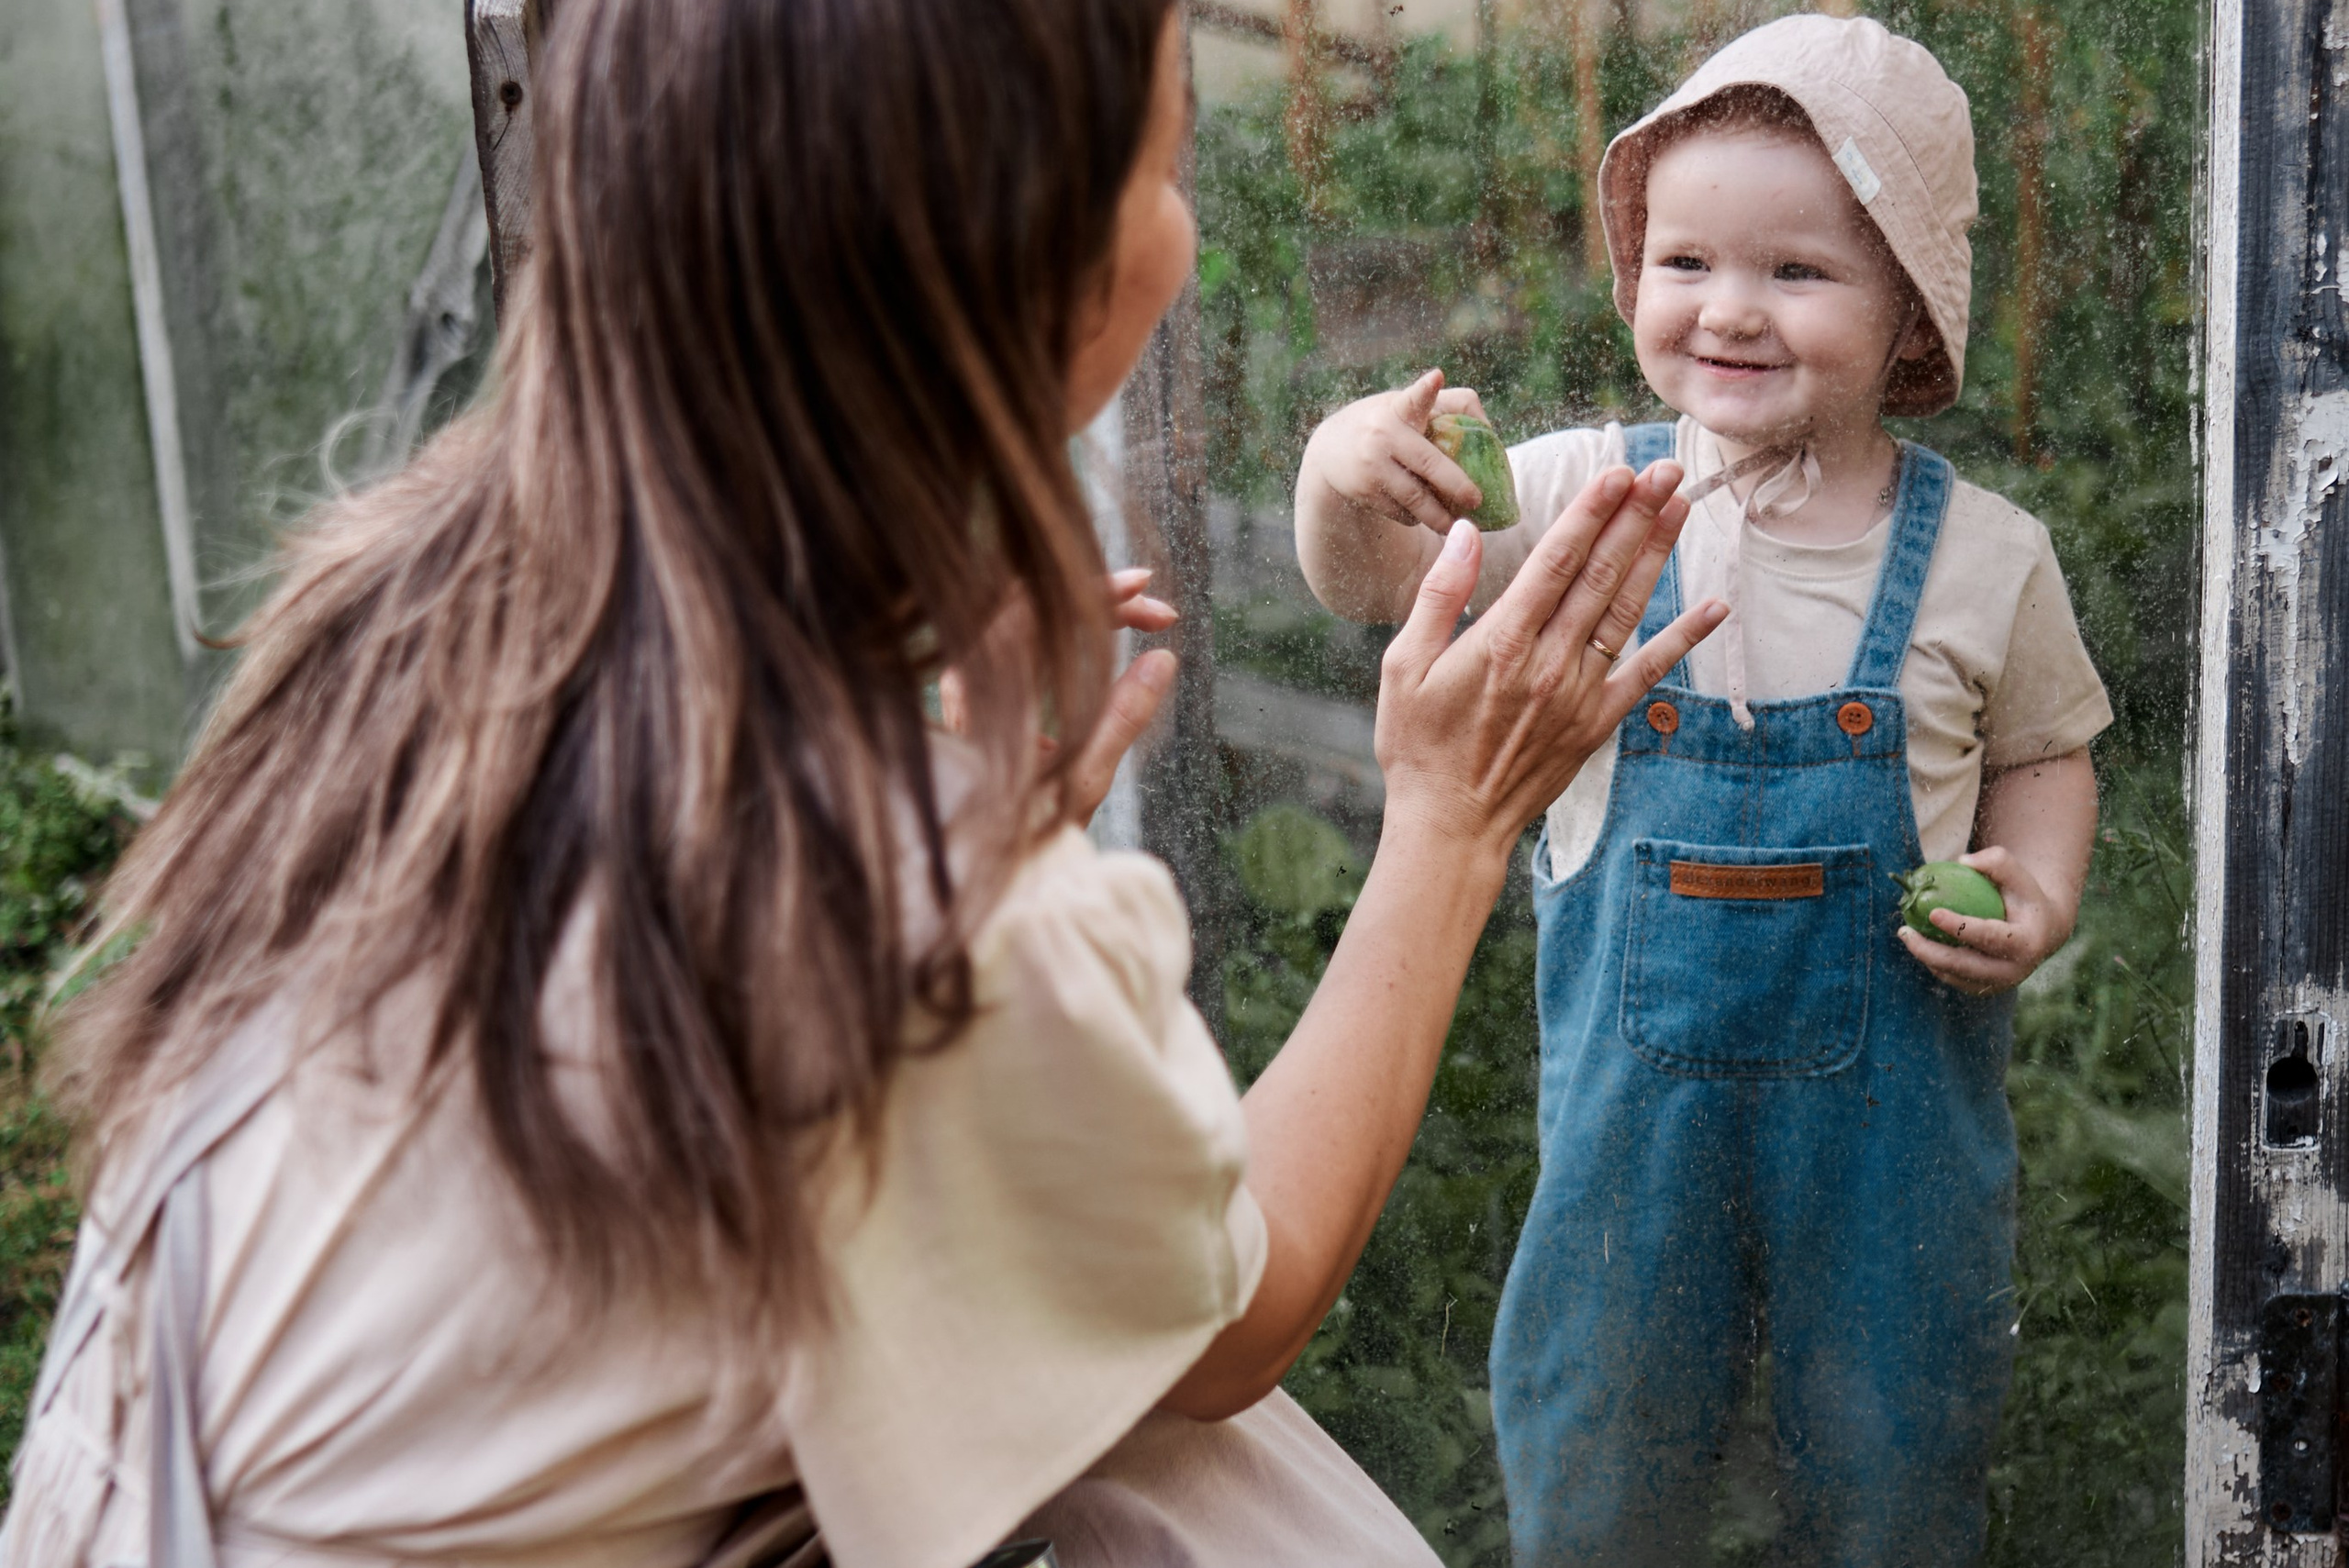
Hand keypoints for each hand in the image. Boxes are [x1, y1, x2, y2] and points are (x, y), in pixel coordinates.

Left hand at [939, 569, 1179, 826]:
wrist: (974, 874)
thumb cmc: (1019, 837)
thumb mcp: (1080, 782)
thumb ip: (1122, 718)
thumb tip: (1163, 659)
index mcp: (981, 690)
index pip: (1036, 608)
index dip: (1096, 591)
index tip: (1146, 589)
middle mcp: (968, 678)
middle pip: (1035, 605)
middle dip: (1103, 599)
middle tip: (1158, 611)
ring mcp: (972, 683)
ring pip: (1030, 619)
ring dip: (1088, 612)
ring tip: (1143, 616)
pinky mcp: (984, 693)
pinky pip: (1024, 640)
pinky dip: (1069, 631)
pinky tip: (1107, 633)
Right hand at [1299, 369, 1493, 536]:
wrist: (1329, 449)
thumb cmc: (1386, 423)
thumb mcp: (1408, 404)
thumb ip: (1451, 406)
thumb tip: (1489, 431)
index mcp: (1398, 408)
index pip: (1413, 397)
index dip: (1425, 389)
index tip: (1435, 378)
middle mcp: (1384, 434)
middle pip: (1429, 464)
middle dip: (1456, 485)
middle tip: (1476, 501)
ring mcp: (1372, 465)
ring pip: (1416, 499)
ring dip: (1440, 516)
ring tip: (1456, 525)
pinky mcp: (1365, 492)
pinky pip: (1401, 513)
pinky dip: (1417, 518)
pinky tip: (1423, 516)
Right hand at [1374, 462, 1725, 863]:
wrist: (1451, 825)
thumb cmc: (1417, 745)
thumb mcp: (1402, 667)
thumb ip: (1438, 596)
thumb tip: (1467, 533)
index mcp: (1499, 642)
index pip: (1555, 561)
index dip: (1591, 513)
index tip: (1617, 472)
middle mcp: (1547, 663)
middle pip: (1601, 575)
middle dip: (1635, 517)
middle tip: (1665, 470)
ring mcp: (1578, 694)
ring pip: (1627, 610)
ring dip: (1657, 555)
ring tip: (1682, 507)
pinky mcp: (1597, 723)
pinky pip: (1647, 672)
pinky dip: (1683, 638)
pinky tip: (1714, 605)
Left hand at [1897, 845, 2071, 995]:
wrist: (2041, 931)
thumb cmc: (2024, 896)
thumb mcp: (2019, 876)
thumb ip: (1997, 862)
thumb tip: (1962, 861)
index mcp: (2027, 944)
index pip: (1989, 937)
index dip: (1959, 927)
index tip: (1932, 912)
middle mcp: (2014, 971)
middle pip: (1965, 966)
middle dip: (1930, 951)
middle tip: (1904, 931)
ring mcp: (1999, 983)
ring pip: (1955, 975)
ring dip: (1926, 957)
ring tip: (1906, 934)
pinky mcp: (1986, 988)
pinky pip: (1953, 979)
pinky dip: (1934, 962)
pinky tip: (1919, 943)